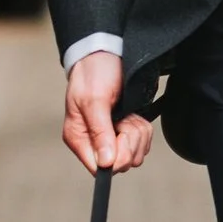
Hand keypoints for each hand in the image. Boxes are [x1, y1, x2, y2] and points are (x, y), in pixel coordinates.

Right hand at [62, 54, 154, 175]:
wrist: (107, 53)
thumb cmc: (94, 73)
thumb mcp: (94, 100)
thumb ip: (100, 132)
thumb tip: (105, 163)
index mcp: (79, 139)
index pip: (98, 168)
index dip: (115, 157)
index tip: (119, 133)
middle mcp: (94, 143)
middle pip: (121, 164)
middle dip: (129, 140)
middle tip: (124, 119)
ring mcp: (112, 138)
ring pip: (135, 154)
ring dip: (138, 133)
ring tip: (128, 114)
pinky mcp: (126, 131)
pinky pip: (143, 143)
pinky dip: (143, 128)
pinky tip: (134, 114)